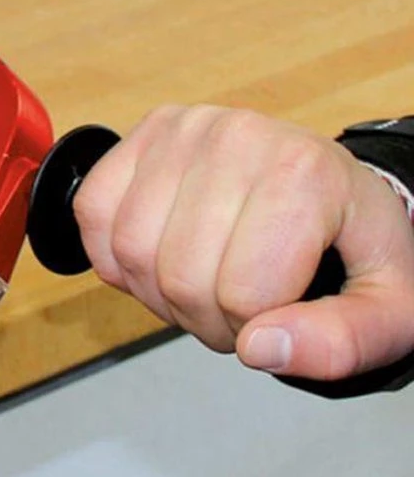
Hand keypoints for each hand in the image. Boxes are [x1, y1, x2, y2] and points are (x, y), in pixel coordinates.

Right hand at [72, 105, 413, 379]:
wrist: (332, 192)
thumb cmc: (354, 249)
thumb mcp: (388, 311)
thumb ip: (340, 343)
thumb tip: (261, 348)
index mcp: (307, 175)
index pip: (243, 295)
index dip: (253, 332)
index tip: (278, 318)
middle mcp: (241, 137)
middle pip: (180, 277)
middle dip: (202, 318)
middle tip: (235, 307)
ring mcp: (184, 129)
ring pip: (130, 252)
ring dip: (155, 291)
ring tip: (199, 280)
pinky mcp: (143, 135)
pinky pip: (92, 213)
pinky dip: (114, 255)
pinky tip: (157, 254)